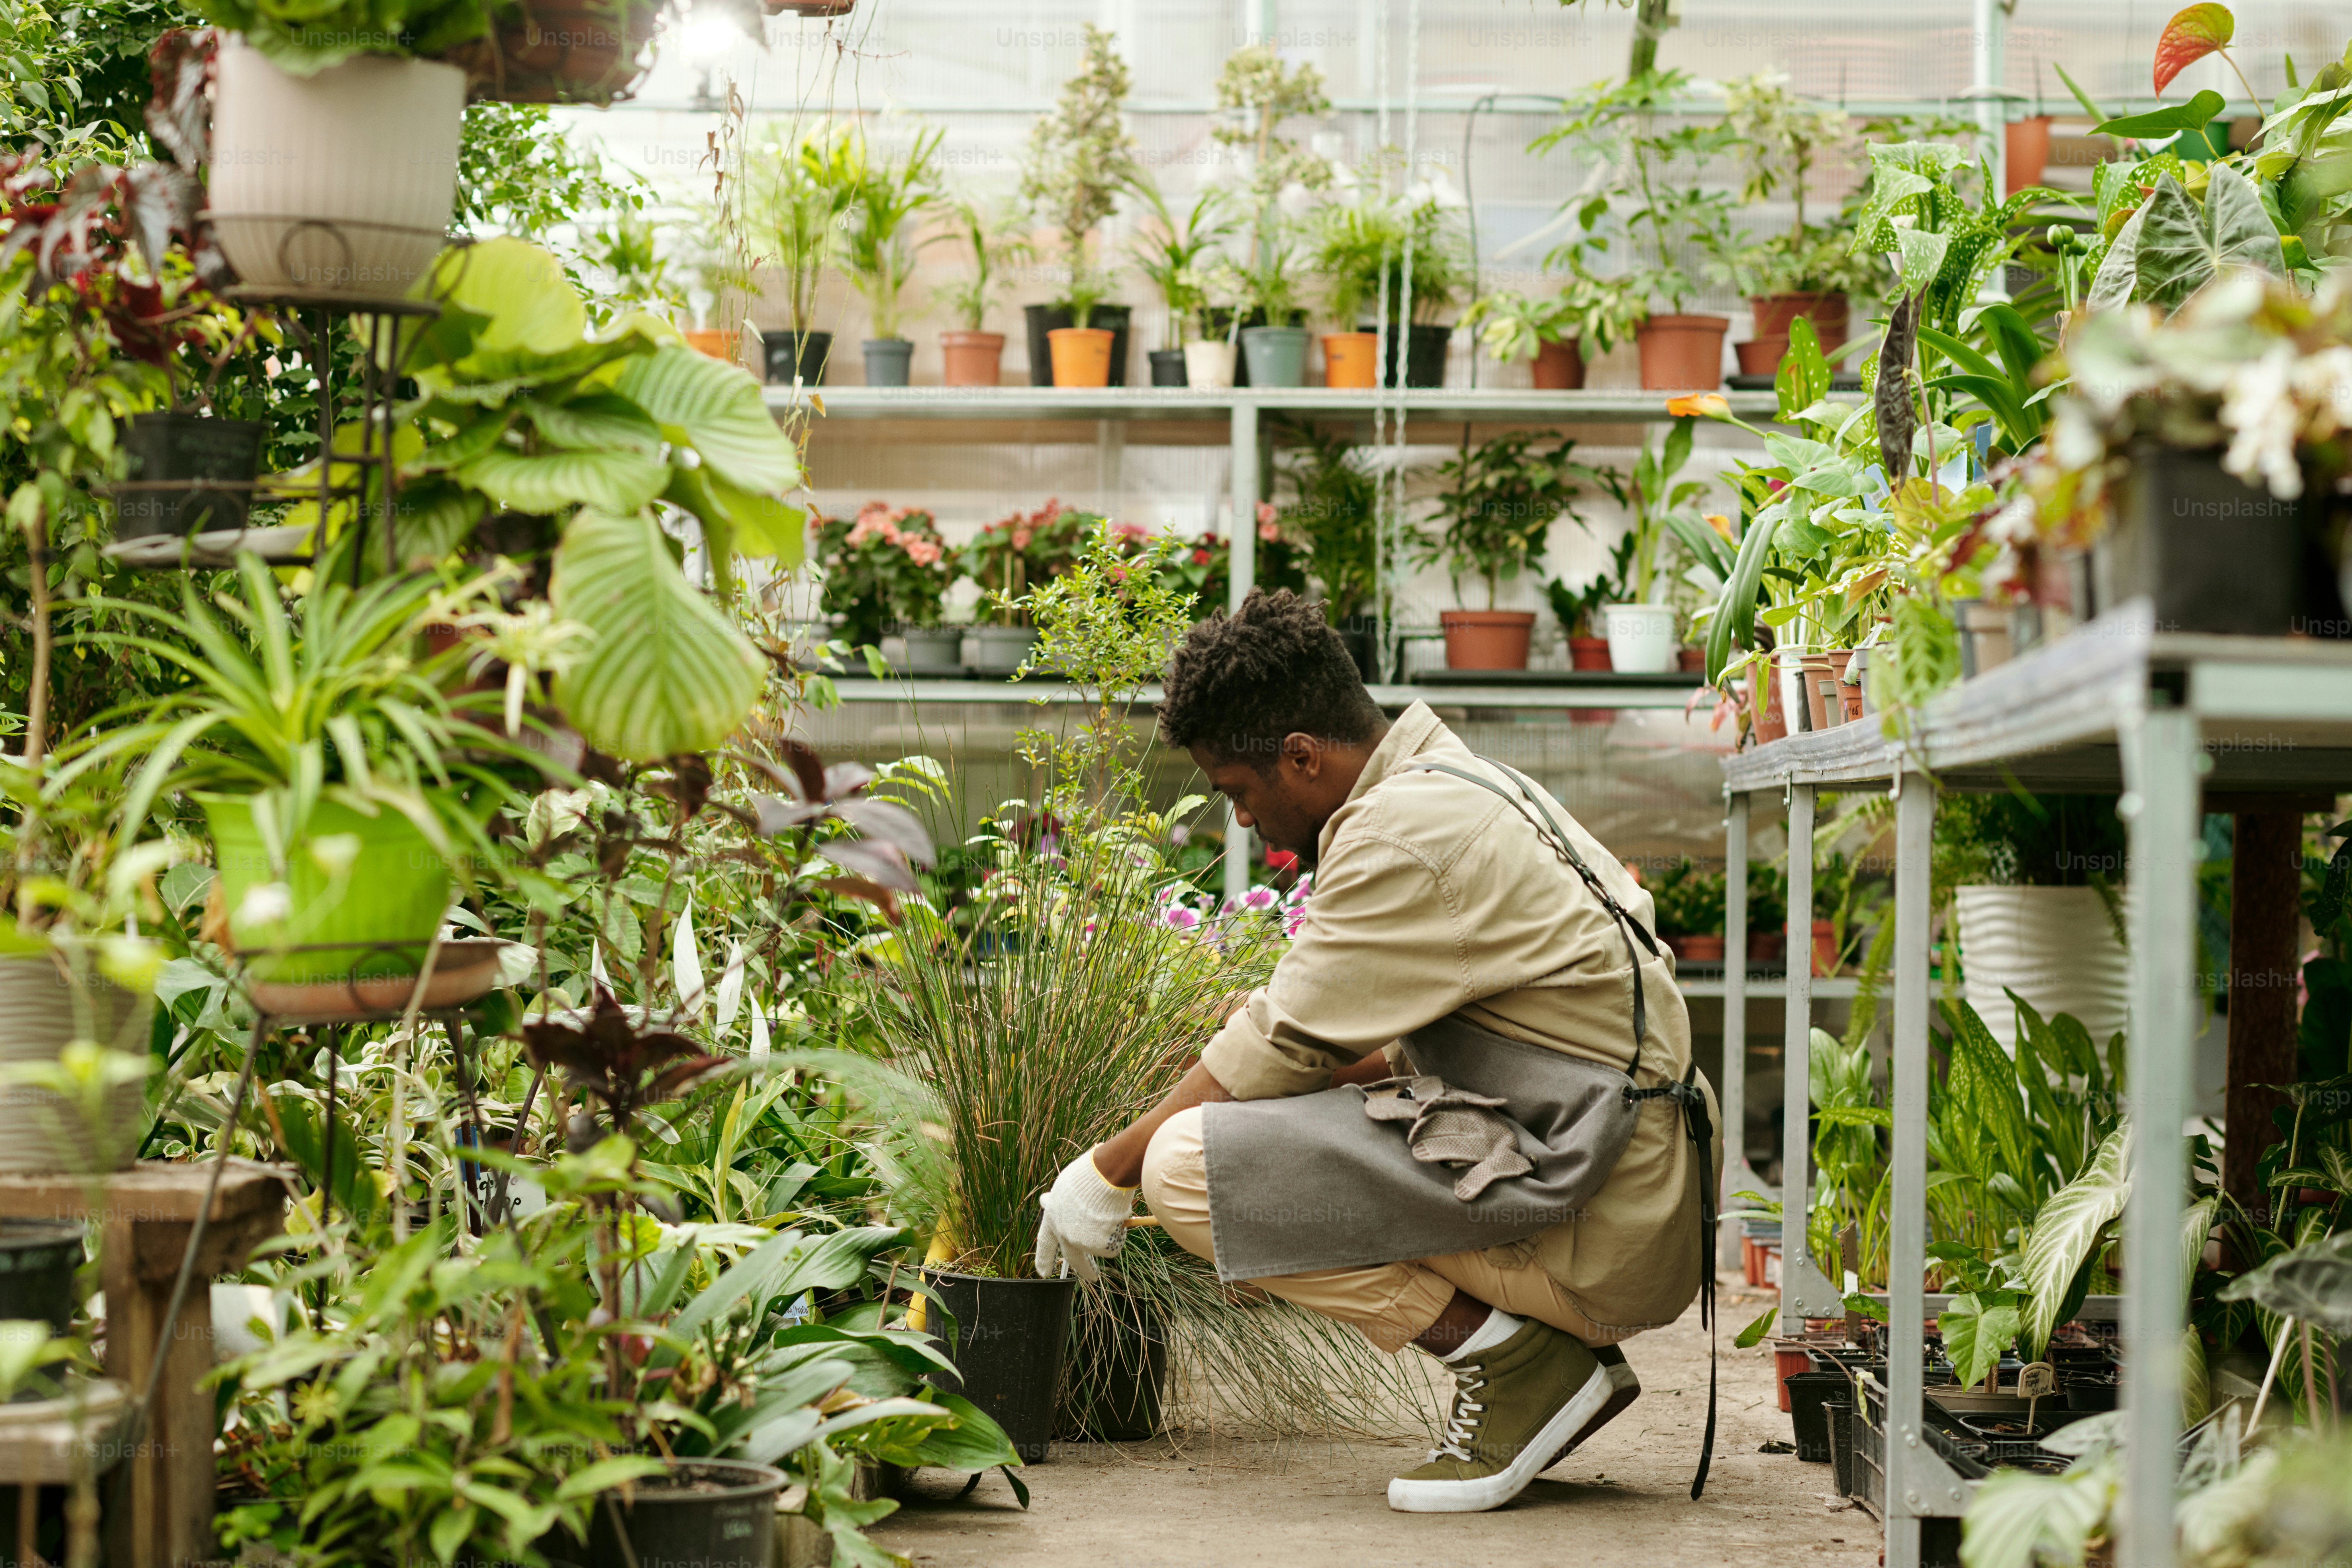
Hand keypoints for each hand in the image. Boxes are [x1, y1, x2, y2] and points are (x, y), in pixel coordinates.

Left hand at [1034, 1148, 1135, 1281]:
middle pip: (1074, 1258)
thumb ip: (1058, 1201)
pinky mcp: (1098, 1246)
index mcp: (1052, 1217)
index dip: (1043, 1258)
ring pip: (1100, 1245)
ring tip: (1113, 1211)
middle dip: (1085, 1268)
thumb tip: (1044, 1201)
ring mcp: (1080, 1241)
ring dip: (1109, 1234)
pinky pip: (1114, 1244)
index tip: (1043, 1273)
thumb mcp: (1065, 1187)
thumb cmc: (1087, 1175)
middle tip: (1092, 1277)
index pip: (1045, 1242)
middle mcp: (1063, 1233)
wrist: (1105, 1175)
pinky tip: (1117, 1216)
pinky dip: (1119, 1234)